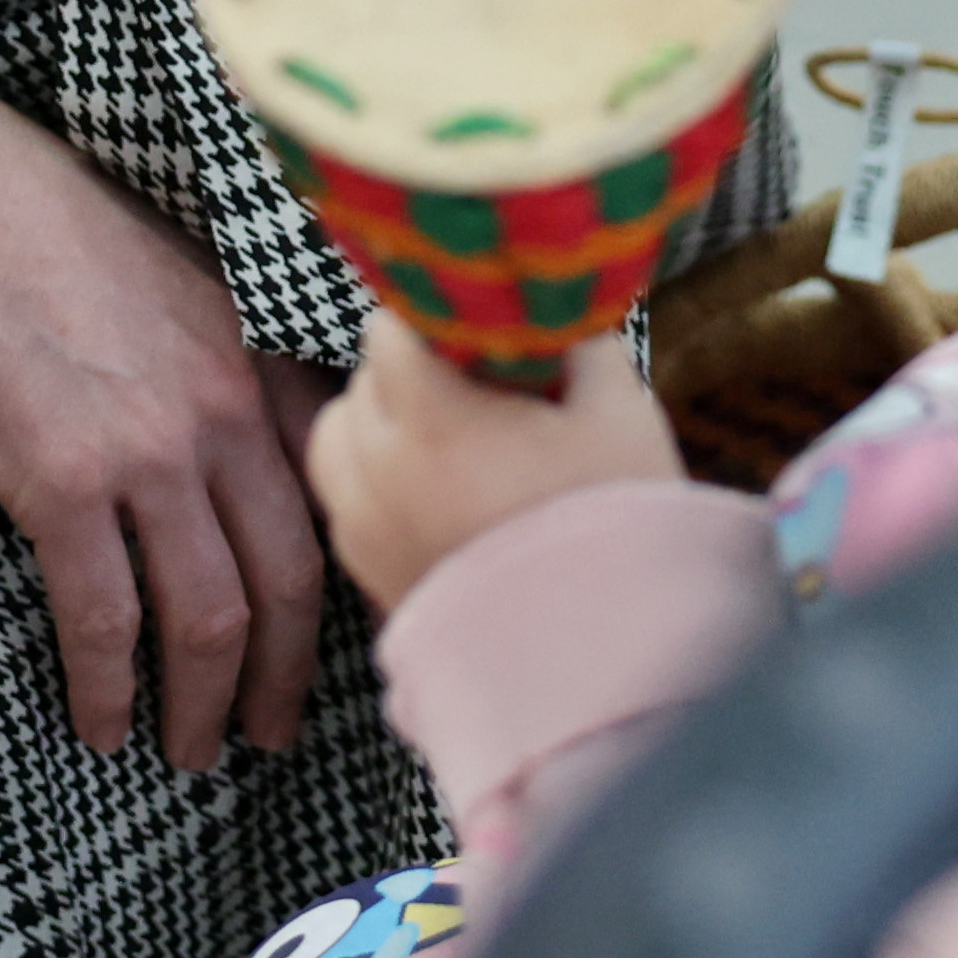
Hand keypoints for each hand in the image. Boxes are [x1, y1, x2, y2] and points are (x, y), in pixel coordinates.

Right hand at [0, 74, 337, 760]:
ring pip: (209, 618)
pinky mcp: (63, 482)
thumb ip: (226, 360)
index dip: (340, 591)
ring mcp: (148, 451)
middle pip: (289, 581)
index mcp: (259, 362)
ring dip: (204, 704)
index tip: (331, 647)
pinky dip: (108, 688)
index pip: (334, 501)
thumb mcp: (176, 279)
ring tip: (189, 751)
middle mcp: (225, 413)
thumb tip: (245, 443)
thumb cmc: (40, 228)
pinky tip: (97, 725)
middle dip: (285, 678)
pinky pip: (105, 618)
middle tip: (271, 737)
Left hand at [306, 336, 678, 608]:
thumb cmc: (616, 523)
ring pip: (339, 437)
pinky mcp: (367, 572)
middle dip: (413, 371)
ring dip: (381, 424)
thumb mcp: (619, 409)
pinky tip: (442, 493)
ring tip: (449, 439)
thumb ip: (573, 337)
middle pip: (363, 379)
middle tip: (479, 387)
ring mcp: (363, 527)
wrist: (606, 658)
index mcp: (430, 417)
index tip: (476, 328)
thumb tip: (548, 299)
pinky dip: (378, 482)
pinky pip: (348, 498)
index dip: (434, 316)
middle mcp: (377, 470)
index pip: (389, 326)